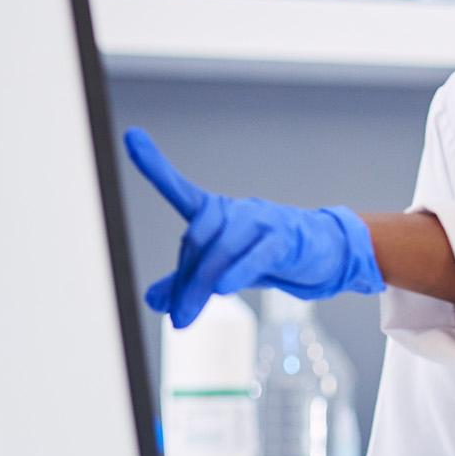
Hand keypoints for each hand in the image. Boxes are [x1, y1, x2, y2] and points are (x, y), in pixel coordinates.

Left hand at [125, 128, 384, 327]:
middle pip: (197, 238)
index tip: (132, 137)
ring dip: (200, 287)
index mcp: (217, 213)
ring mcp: (261, 222)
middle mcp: (235, 211)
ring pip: (220, 251)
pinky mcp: (285, 240)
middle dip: (183, 280)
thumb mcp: (223, 268)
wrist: (322, 253)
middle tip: (177, 316)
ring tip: (186, 318)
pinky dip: (237, 272)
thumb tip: (152, 299)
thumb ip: (186, 281)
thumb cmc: (267, 254)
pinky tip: (223, 290)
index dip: (156, 165)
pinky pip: (256, 256)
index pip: (180, 190)